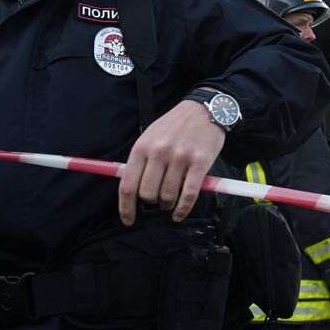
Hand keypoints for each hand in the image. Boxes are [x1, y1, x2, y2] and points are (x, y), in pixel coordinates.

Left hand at [118, 99, 223, 225]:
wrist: (203, 109)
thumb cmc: (174, 126)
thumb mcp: (150, 136)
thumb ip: (140, 161)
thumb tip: (130, 190)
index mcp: (142, 147)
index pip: (128, 185)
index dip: (126, 208)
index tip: (128, 220)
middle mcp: (159, 152)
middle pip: (147, 193)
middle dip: (152, 202)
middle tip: (158, 199)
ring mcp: (180, 157)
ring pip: (168, 196)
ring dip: (168, 204)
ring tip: (171, 201)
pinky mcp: (200, 162)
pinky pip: (189, 195)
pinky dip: (183, 209)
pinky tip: (180, 213)